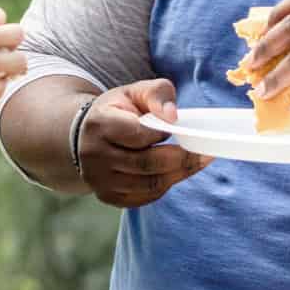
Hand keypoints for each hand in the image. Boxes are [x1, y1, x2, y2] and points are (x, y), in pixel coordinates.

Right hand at [77, 78, 213, 208]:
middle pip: (146, 163)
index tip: (175, 128)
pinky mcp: (107, 196)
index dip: (162, 132)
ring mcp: (99, 180)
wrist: (87, 135)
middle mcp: (94, 156)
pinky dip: (164, 186)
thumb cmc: (118, 111)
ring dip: (178, 174)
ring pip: (148, 184)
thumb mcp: (135, 92)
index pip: (137, 134)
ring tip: (195, 163)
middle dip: (180, 159)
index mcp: (99, 124)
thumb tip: (173, 117)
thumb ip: (157, 95)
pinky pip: (144, 197)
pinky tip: (174, 174)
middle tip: (203, 153)